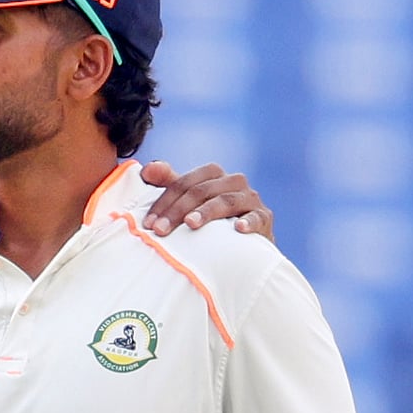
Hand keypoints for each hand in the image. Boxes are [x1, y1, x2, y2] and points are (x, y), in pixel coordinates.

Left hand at [140, 161, 273, 242]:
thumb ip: (168, 182)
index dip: (163, 202)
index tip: (149, 223)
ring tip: (191, 224)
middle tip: (160, 230)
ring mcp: (250, 198)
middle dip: (177, 210)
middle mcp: (233, 181)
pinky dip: (248, 221)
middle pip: (200, 191)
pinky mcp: (265, 217)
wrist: (246, 243)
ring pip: (225, 201)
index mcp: (212, 174)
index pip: (183, 183)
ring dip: (206, 212)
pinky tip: (238, 229)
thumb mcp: (188, 199)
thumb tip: (147, 168)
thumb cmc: (211, 219)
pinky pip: (257, 217)